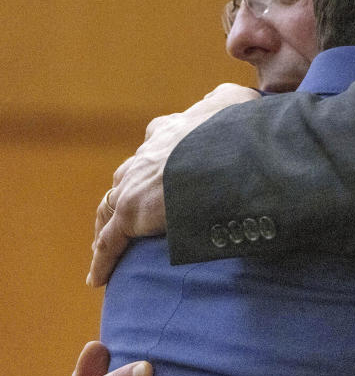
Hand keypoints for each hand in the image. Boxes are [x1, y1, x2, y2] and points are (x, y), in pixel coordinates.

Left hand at [88, 84, 260, 286]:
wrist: (221, 152)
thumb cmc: (234, 127)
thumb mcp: (235, 100)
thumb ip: (227, 99)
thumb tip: (230, 98)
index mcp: (169, 130)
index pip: (156, 138)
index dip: (160, 153)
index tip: (165, 165)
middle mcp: (145, 155)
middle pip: (129, 175)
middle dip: (131, 191)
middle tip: (138, 211)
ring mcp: (133, 184)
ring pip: (111, 206)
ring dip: (111, 224)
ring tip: (112, 243)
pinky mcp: (129, 213)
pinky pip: (110, 242)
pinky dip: (103, 259)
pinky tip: (98, 277)